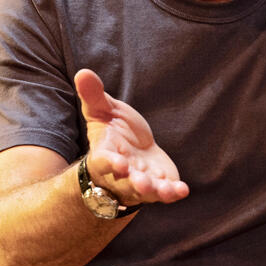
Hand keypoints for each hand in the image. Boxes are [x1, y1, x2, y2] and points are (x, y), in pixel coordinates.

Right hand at [74, 69, 188, 205]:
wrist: (131, 151)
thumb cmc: (113, 132)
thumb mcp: (103, 111)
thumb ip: (94, 96)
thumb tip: (82, 72)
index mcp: (105, 154)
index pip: (104, 161)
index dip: (111, 163)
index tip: (119, 164)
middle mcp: (121, 174)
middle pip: (126, 182)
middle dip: (135, 183)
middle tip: (142, 183)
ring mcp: (140, 183)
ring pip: (145, 192)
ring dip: (155, 192)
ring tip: (165, 190)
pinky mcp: (159, 185)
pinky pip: (165, 193)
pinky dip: (173, 193)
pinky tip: (182, 190)